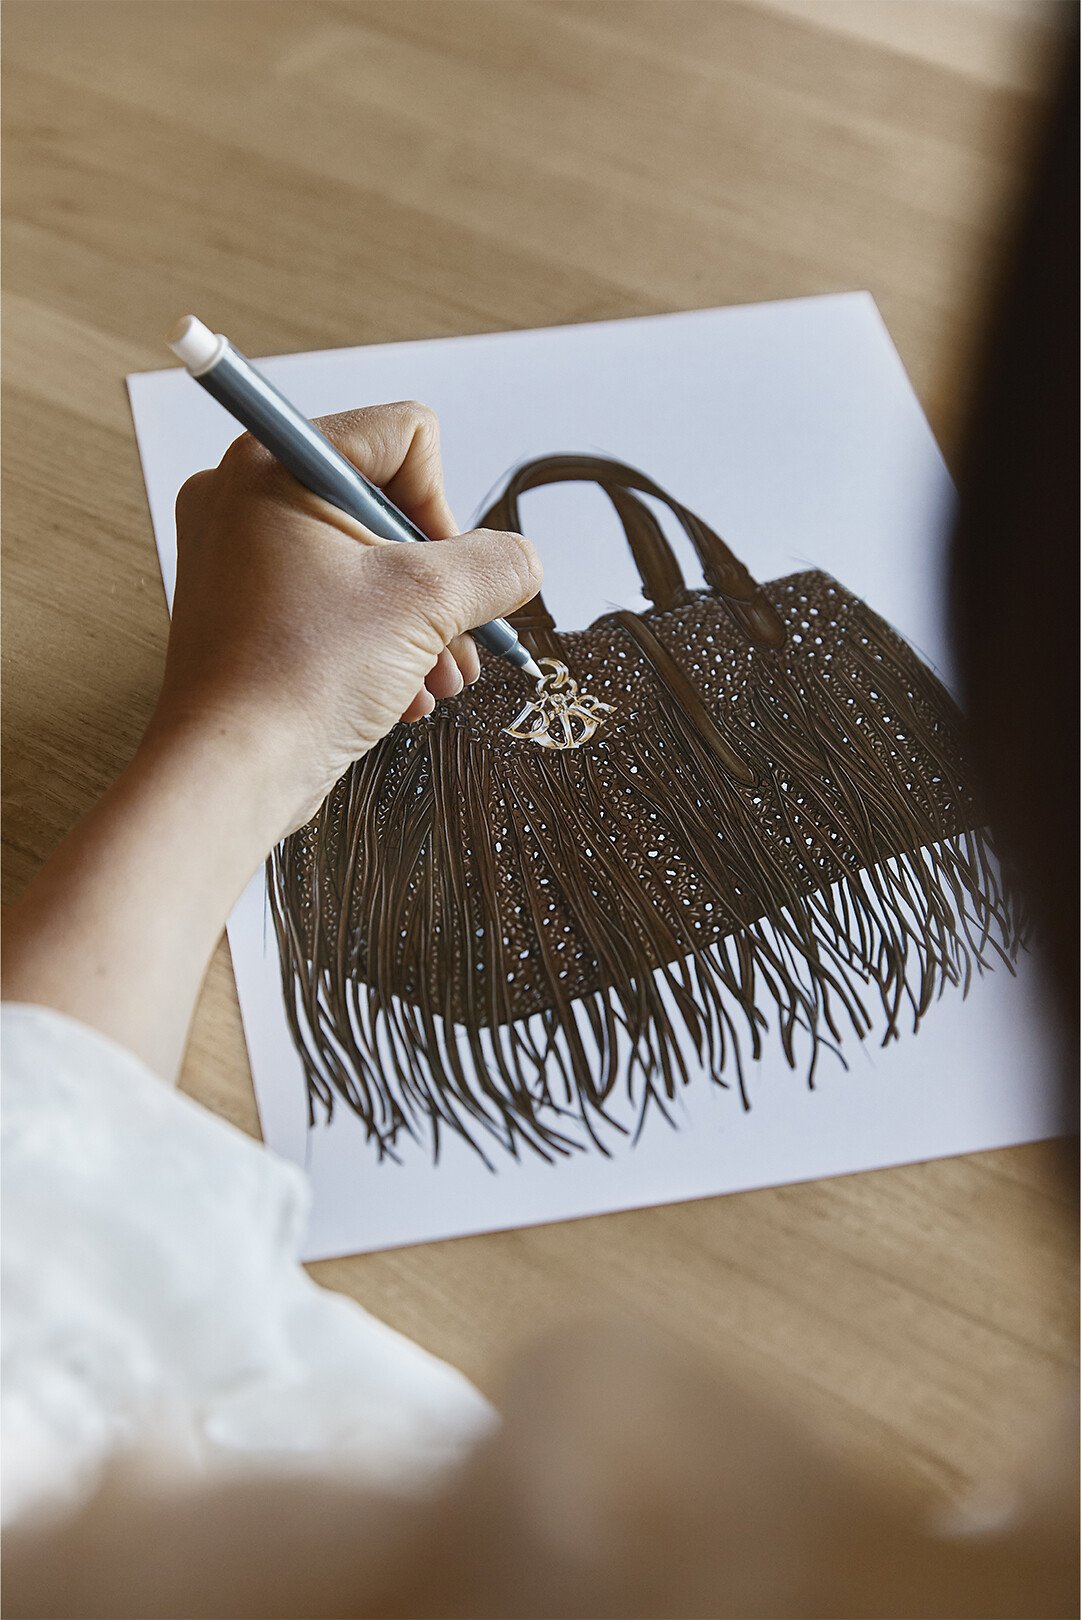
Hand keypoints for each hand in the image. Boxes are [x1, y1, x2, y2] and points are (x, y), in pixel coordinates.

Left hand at [156, 401, 541, 833]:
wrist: (232, 770)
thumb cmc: (305, 674)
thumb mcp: (426, 604)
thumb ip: (494, 566)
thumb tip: (522, 560)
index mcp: (276, 464)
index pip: (405, 436)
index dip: (442, 506)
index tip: (439, 574)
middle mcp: (248, 497)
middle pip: (390, 505)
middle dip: (436, 581)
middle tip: (452, 636)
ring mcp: (243, 557)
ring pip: (368, 563)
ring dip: (419, 623)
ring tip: (437, 680)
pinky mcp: (249, 613)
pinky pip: (336, 602)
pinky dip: (379, 644)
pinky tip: (404, 696)